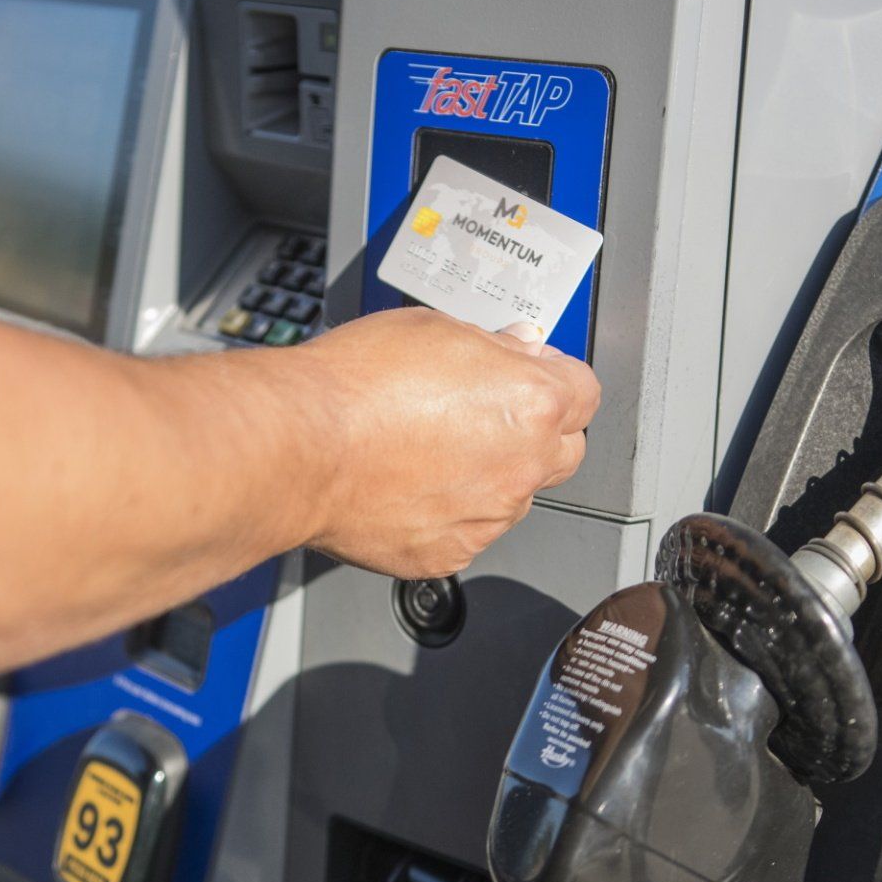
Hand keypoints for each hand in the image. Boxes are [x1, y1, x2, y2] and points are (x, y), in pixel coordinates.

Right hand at [296, 308, 600, 577]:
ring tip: (428, 451)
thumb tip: (516, 349)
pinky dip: (447, 514)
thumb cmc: (353, 385)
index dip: (555, 378)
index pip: (583, 392)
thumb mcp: (432, 329)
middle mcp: (522, 465)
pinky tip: (408, 486)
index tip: (529, 374)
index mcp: (531, 400)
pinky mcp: (448, 553)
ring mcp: (488, 516)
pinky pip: (466, 532)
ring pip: (513, 497)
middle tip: (486, 414)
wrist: (298, 449)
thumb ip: (491, 345)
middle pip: (564, 450)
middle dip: (537, 432)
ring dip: (490, 476)